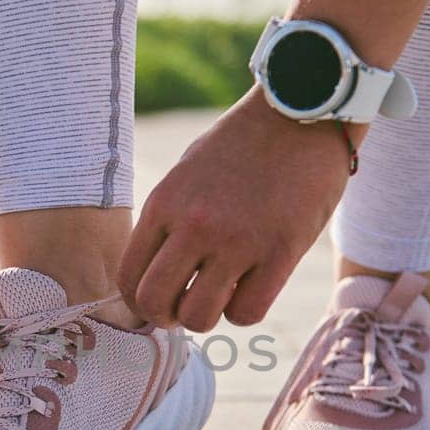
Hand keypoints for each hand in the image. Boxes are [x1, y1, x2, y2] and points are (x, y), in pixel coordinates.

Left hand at [119, 88, 354, 330]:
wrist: (301, 111)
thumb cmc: (242, 144)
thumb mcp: (187, 174)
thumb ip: (169, 220)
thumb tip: (158, 271)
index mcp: (165, 204)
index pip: (129, 277)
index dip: (139, 300)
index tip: (159, 299)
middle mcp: (195, 226)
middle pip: (155, 304)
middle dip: (167, 316)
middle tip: (184, 308)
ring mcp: (238, 242)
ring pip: (199, 317)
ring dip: (207, 316)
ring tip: (221, 295)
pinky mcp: (281, 252)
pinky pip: (247, 313)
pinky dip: (245, 311)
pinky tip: (252, 288)